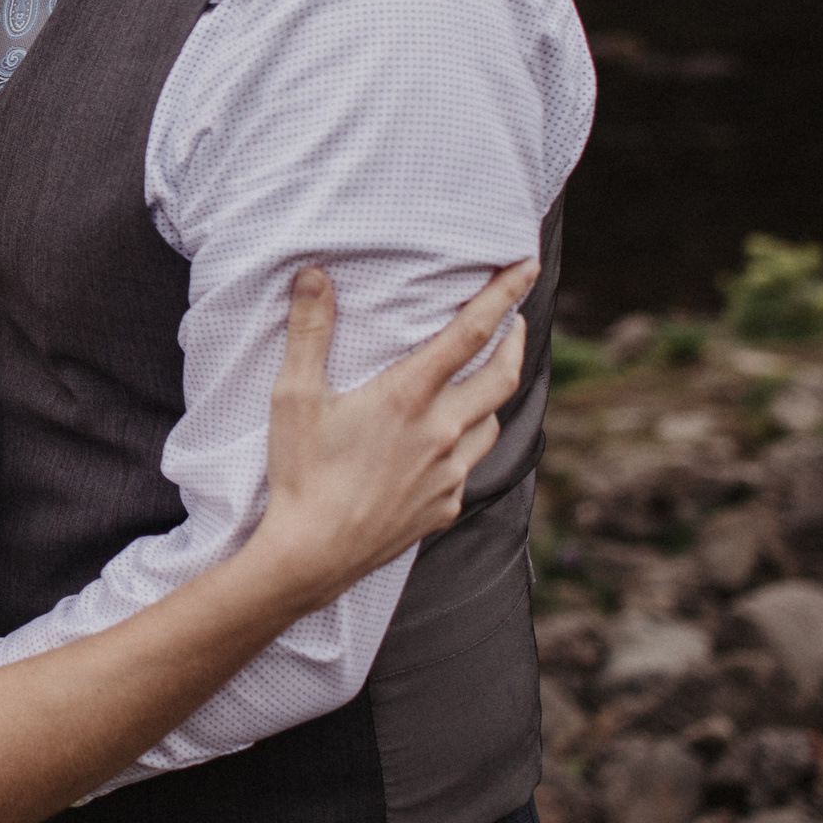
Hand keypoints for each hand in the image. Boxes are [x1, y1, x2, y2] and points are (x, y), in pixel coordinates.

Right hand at [256, 261, 536, 607]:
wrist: (313, 556)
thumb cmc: (301, 473)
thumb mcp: (295, 396)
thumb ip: (309, 332)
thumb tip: (314, 275)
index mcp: (410, 396)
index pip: (471, 332)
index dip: (503, 294)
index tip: (527, 266)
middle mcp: (443, 431)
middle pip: (503, 376)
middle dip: (515, 340)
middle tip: (516, 320)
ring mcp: (450, 473)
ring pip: (491, 424)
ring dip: (493, 395)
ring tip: (481, 382)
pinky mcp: (446, 507)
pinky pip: (468, 467)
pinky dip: (465, 445)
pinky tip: (445, 447)